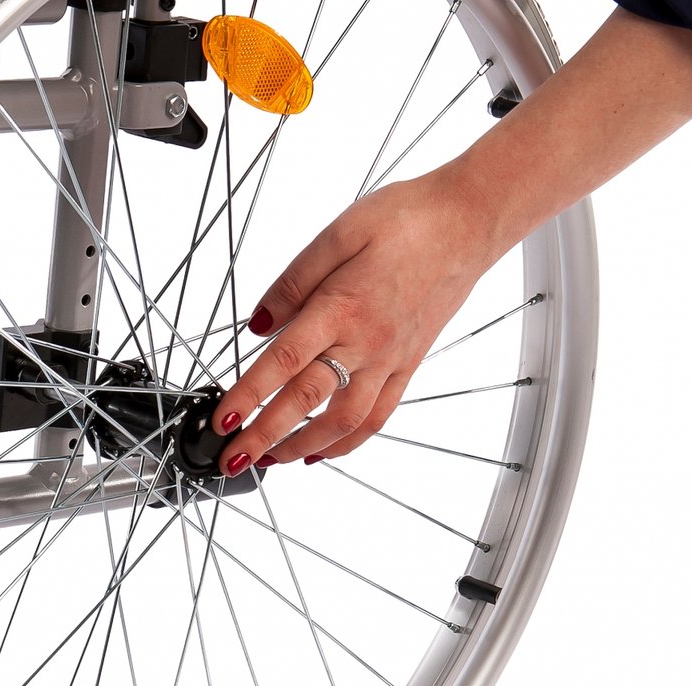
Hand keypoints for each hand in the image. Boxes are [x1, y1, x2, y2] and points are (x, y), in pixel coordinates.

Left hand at [210, 169, 500, 474]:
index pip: (282, 363)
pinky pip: (378, 416)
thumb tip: (259, 322)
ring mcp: (390, 359)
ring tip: (270, 460)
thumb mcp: (339, 233)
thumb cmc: (408, 220)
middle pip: (306, 401)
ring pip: (344, 420)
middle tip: (232, 458)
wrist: (470, 221)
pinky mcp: (408, 365)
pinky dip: (347, 442)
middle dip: (264, 436)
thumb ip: (293, 281)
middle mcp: (366, 341)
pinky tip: (322, 451)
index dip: (248, 396)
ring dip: (302, 447)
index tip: (222, 420)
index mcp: (341, 307)